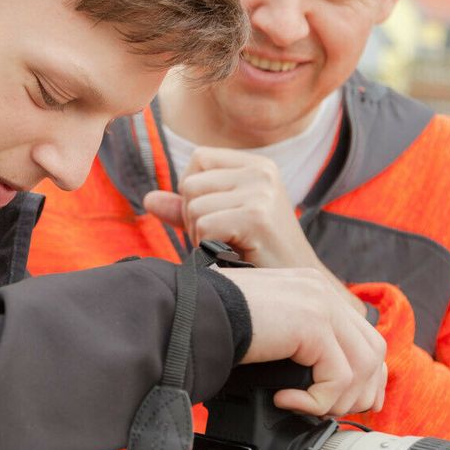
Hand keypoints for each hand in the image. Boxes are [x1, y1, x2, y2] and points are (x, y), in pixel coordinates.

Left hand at [144, 147, 365, 315]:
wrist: (300, 291)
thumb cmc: (259, 258)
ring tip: (228, 249)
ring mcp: (261, 191)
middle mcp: (261, 171)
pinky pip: (203, 226)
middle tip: (221, 241)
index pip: (198, 159)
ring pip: (193, 206)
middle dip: (193, 218)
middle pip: (190, 183)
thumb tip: (148, 198)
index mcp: (256, 165)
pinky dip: (207, 248)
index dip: (193, 191)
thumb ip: (186, 209)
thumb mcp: (222, 224)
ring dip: (200, 236)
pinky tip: (232, 256)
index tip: (214, 219)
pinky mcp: (257, 216)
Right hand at [221, 267, 385, 416]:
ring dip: (337, 400)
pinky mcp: (313, 324)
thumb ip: (298, 341)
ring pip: (362, 367)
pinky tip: (285, 399)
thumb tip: (318, 380)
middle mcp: (321, 291)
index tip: (349, 402)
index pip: (363, 335)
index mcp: (313, 289)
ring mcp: (319, 304)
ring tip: (304, 407)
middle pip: (373, 350)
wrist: (194, 315)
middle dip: (360, 391)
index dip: (364, 375)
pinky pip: (337, 377)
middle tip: (332, 412)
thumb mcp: (270, 329)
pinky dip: (315, 400)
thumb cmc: (216, 323)